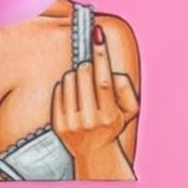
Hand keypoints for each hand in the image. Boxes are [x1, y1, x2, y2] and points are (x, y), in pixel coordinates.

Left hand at [51, 26, 139, 163]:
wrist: (93, 153)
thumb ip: (126, 89)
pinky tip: (73, 95)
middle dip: (87, 65)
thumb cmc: (112, 125)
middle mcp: (90, 121)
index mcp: (110, 116)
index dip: (101, 55)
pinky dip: (65, 86)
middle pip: (84, 77)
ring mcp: (71, 123)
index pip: (104, 81)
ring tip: (82, 85)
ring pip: (69, 81)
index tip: (97, 34)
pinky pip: (58, 91)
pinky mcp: (58, 124)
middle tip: (90, 65)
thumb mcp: (130, 111)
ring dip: (76, 75)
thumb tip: (113, 73)